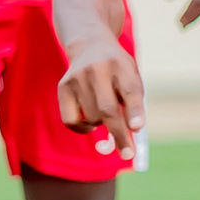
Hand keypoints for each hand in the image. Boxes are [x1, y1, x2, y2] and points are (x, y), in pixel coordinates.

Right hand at [58, 36, 144, 157]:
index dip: (134, 110)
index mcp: (122, 66)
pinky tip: (90, 118)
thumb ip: (133, 107)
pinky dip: (84, 128)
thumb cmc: (118, 72)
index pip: (130, 90)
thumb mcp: (131, 80)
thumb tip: (126, 140)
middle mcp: (98, 69)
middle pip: (108, 110)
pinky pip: (72, 121)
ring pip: (92, 118)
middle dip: (119, 135)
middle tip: (128, 155)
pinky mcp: (63, 87)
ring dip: (102, 124)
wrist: (90, 45)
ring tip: (105, 109)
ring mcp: (78, 78)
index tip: (137, 127)